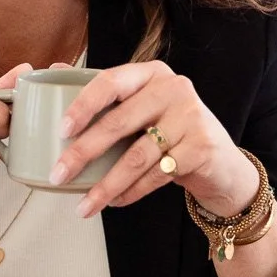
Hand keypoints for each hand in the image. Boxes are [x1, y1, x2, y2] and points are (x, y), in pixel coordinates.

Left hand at [48, 61, 259, 219]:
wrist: (221, 163)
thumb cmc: (171, 130)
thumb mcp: (142, 105)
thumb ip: (106, 92)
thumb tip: (55, 72)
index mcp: (151, 73)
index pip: (111, 81)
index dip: (83, 105)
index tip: (61, 130)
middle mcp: (174, 88)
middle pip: (119, 122)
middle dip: (84, 152)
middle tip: (60, 174)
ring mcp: (191, 117)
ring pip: (136, 156)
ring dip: (106, 184)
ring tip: (84, 205)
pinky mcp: (201, 148)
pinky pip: (156, 174)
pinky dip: (131, 191)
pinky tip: (114, 201)